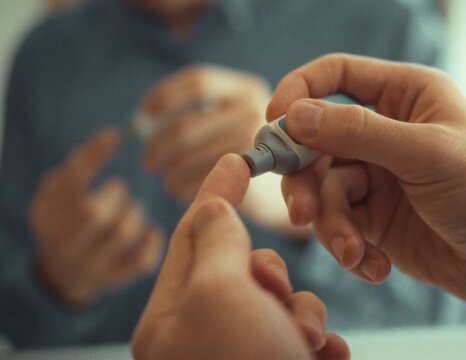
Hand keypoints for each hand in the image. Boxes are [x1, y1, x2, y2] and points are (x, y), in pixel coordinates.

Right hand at [30, 130, 163, 306]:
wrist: (64, 272)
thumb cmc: (68, 220)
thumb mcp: (59, 194)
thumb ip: (76, 168)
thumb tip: (108, 139)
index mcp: (47, 217)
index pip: (67, 183)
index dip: (91, 157)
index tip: (112, 135)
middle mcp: (64, 244)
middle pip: (94, 213)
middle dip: (115, 195)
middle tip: (117, 191)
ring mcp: (90, 266)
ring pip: (123, 233)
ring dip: (135, 215)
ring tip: (129, 212)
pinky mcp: (115, 279)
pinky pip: (142, 259)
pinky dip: (151, 239)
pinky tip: (146, 230)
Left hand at [132, 154, 348, 359]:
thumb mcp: (220, 293)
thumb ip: (217, 243)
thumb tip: (212, 207)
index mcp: (170, 318)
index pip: (190, 238)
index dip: (214, 193)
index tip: (237, 159)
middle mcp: (202, 334)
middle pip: (243, 268)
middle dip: (272, 274)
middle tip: (277, 295)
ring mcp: (242, 351)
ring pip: (282, 301)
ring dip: (304, 313)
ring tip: (307, 340)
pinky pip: (305, 334)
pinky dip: (322, 340)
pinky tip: (329, 354)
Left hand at [141, 65, 269, 203]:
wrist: (297, 189)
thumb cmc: (252, 154)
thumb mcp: (236, 120)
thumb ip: (202, 113)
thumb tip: (144, 123)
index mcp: (248, 90)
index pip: (197, 81)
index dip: (163, 96)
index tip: (143, 116)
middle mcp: (254, 111)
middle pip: (184, 126)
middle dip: (157, 147)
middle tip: (148, 161)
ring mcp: (252, 145)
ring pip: (185, 157)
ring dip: (167, 171)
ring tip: (166, 178)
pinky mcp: (246, 178)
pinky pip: (196, 180)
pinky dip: (179, 187)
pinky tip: (181, 189)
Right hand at [269, 54, 465, 325]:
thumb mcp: (425, 154)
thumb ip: (359, 132)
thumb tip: (295, 116)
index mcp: (405, 96)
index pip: (336, 75)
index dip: (299, 92)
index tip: (274, 122)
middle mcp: (386, 132)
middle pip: (315, 141)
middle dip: (306, 179)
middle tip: (303, 211)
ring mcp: (378, 177)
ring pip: (324, 190)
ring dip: (331, 224)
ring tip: (353, 251)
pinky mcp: (375, 219)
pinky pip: (339, 226)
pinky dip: (349, 248)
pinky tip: (375, 265)